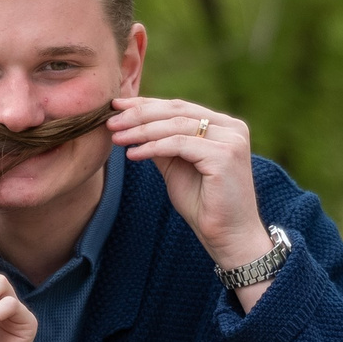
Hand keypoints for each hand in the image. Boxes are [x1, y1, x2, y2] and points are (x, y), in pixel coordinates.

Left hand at [107, 98, 274, 303]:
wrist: (228, 237)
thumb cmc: (204, 205)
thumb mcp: (177, 167)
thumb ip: (162, 144)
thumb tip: (132, 125)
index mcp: (223, 126)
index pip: (179, 107)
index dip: (146, 104)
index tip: (116, 107)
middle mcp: (231, 127)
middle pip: (177, 111)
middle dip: (140, 114)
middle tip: (111, 120)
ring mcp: (231, 140)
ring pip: (176, 125)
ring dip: (142, 130)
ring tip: (117, 138)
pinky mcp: (225, 155)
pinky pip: (179, 145)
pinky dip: (153, 147)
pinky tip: (133, 155)